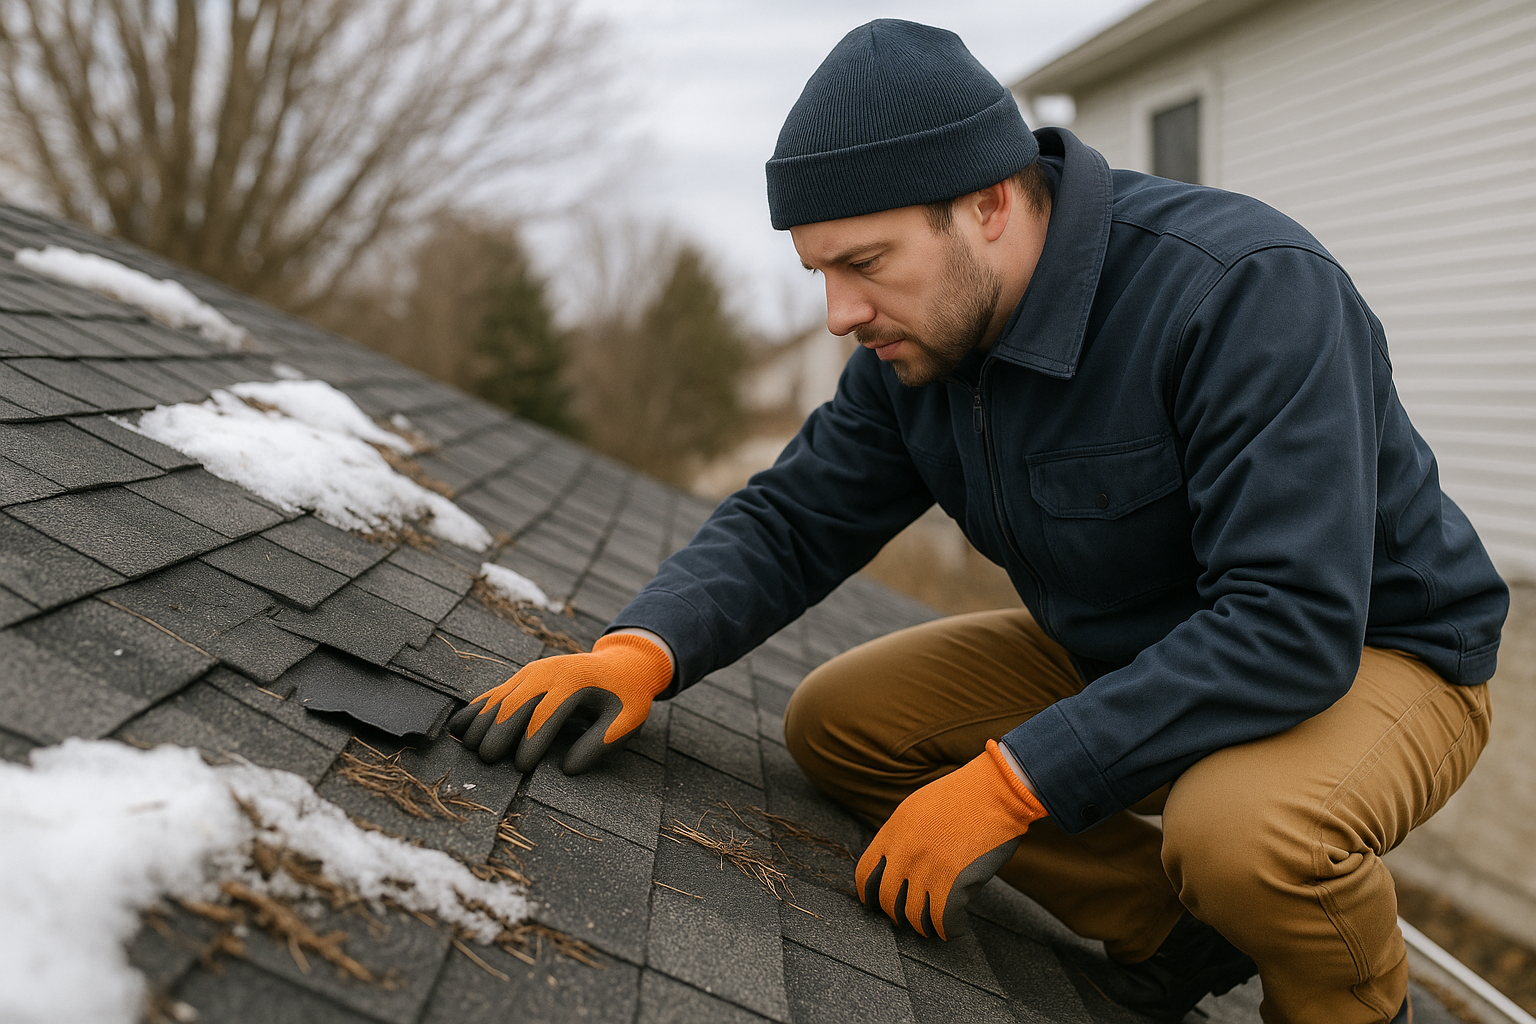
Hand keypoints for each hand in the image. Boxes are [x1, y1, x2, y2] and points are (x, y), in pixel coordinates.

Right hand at [448, 633, 671, 773]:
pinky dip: (477, 708)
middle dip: (499, 731)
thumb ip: (601, 743)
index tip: (521, 766)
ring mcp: (533, 672)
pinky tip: (459, 726)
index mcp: (575, 681)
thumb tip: (569, 770)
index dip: (532, 739)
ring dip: (482, 721)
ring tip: (468, 747)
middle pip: (517, 702)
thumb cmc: (626, 697)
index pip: (547, 712)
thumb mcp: (626, 720)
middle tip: (486, 760)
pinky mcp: (524, 676)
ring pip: (501, 696)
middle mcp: (548, 672)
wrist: (623, 664)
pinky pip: (496, 692)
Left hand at [856, 740, 1046, 939]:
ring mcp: (929, 869)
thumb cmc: (963, 795)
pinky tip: (953, 931)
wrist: (996, 790)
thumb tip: (897, 861)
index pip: (865, 873)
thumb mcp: (918, 807)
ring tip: (931, 928)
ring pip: (913, 915)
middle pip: (887, 899)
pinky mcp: (954, 883)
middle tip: (906, 919)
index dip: (868, 894)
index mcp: (893, 831)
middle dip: (895, 914)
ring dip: (922, 927)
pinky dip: (948, 931)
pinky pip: (942, 920)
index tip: (874, 903)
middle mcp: (905, 853)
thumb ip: (903, 834)